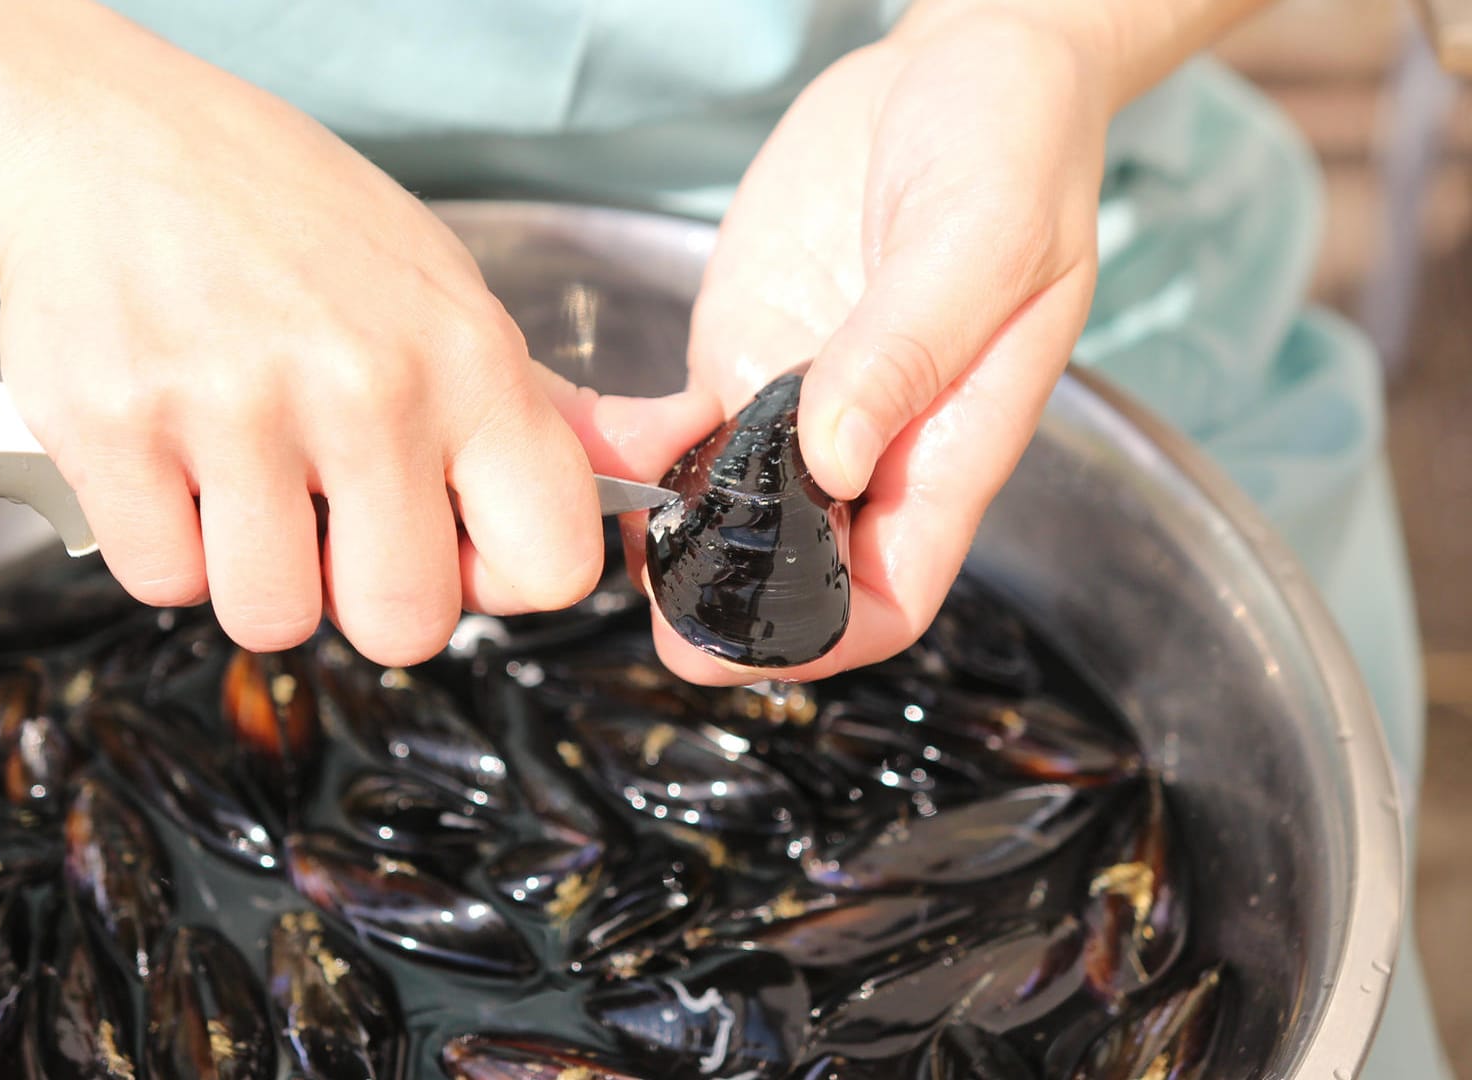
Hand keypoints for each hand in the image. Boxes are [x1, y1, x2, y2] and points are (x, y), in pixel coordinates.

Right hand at [0, 29, 716, 665]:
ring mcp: (235, 411)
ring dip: (253, 569)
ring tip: (241, 471)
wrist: (106, 137)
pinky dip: (163, 539)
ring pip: (271, 619)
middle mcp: (364, 388)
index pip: (551, 564)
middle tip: (328, 513)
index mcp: (466, 357)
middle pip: (405, 626)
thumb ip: (542, 407)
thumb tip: (664, 451)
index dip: (498, 577)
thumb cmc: (283, 218)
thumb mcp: (441, 289)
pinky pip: (161, 581)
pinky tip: (173, 454)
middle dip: (363, 593)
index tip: (453, 539)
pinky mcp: (114, 430)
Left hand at [641, 10, 1113, 683]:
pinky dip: (648, 456)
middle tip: (654, 613)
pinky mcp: (746, 351)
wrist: (960, 60)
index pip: (894, 591)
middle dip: (728, 608)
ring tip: (618, 536)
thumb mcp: (981, 237)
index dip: (826, 638)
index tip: (748, 642)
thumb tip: (834, 459)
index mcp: (950, 443)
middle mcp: (871, 442)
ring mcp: (801, 400)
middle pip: (798, 571)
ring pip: (732, 516)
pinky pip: (689, 435)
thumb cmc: (1011, 144)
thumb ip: (907, 349)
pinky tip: (612, 448)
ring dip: (677, 544)